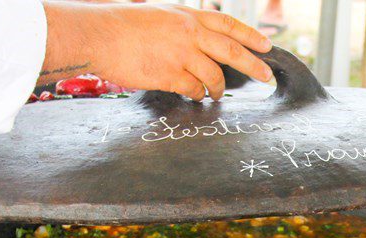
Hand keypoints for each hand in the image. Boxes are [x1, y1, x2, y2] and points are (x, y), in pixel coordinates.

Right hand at [41, 3, 272, 100]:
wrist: (98, 34)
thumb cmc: (121, 25)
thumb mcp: (158, 15)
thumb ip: (181, 27)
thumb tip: (196, 42)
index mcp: (187, 15)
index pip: (228, 24)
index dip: (250, 36)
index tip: (267, 46)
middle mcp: (188, 33)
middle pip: (231, 51)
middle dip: (253, 66)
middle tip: (266, 77)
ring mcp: (181, 54)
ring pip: (214, 76)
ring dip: (218, 88)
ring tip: (217, 94)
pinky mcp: (169, 75)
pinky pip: (194, 89)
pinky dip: (197, 94)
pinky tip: (195, 95)